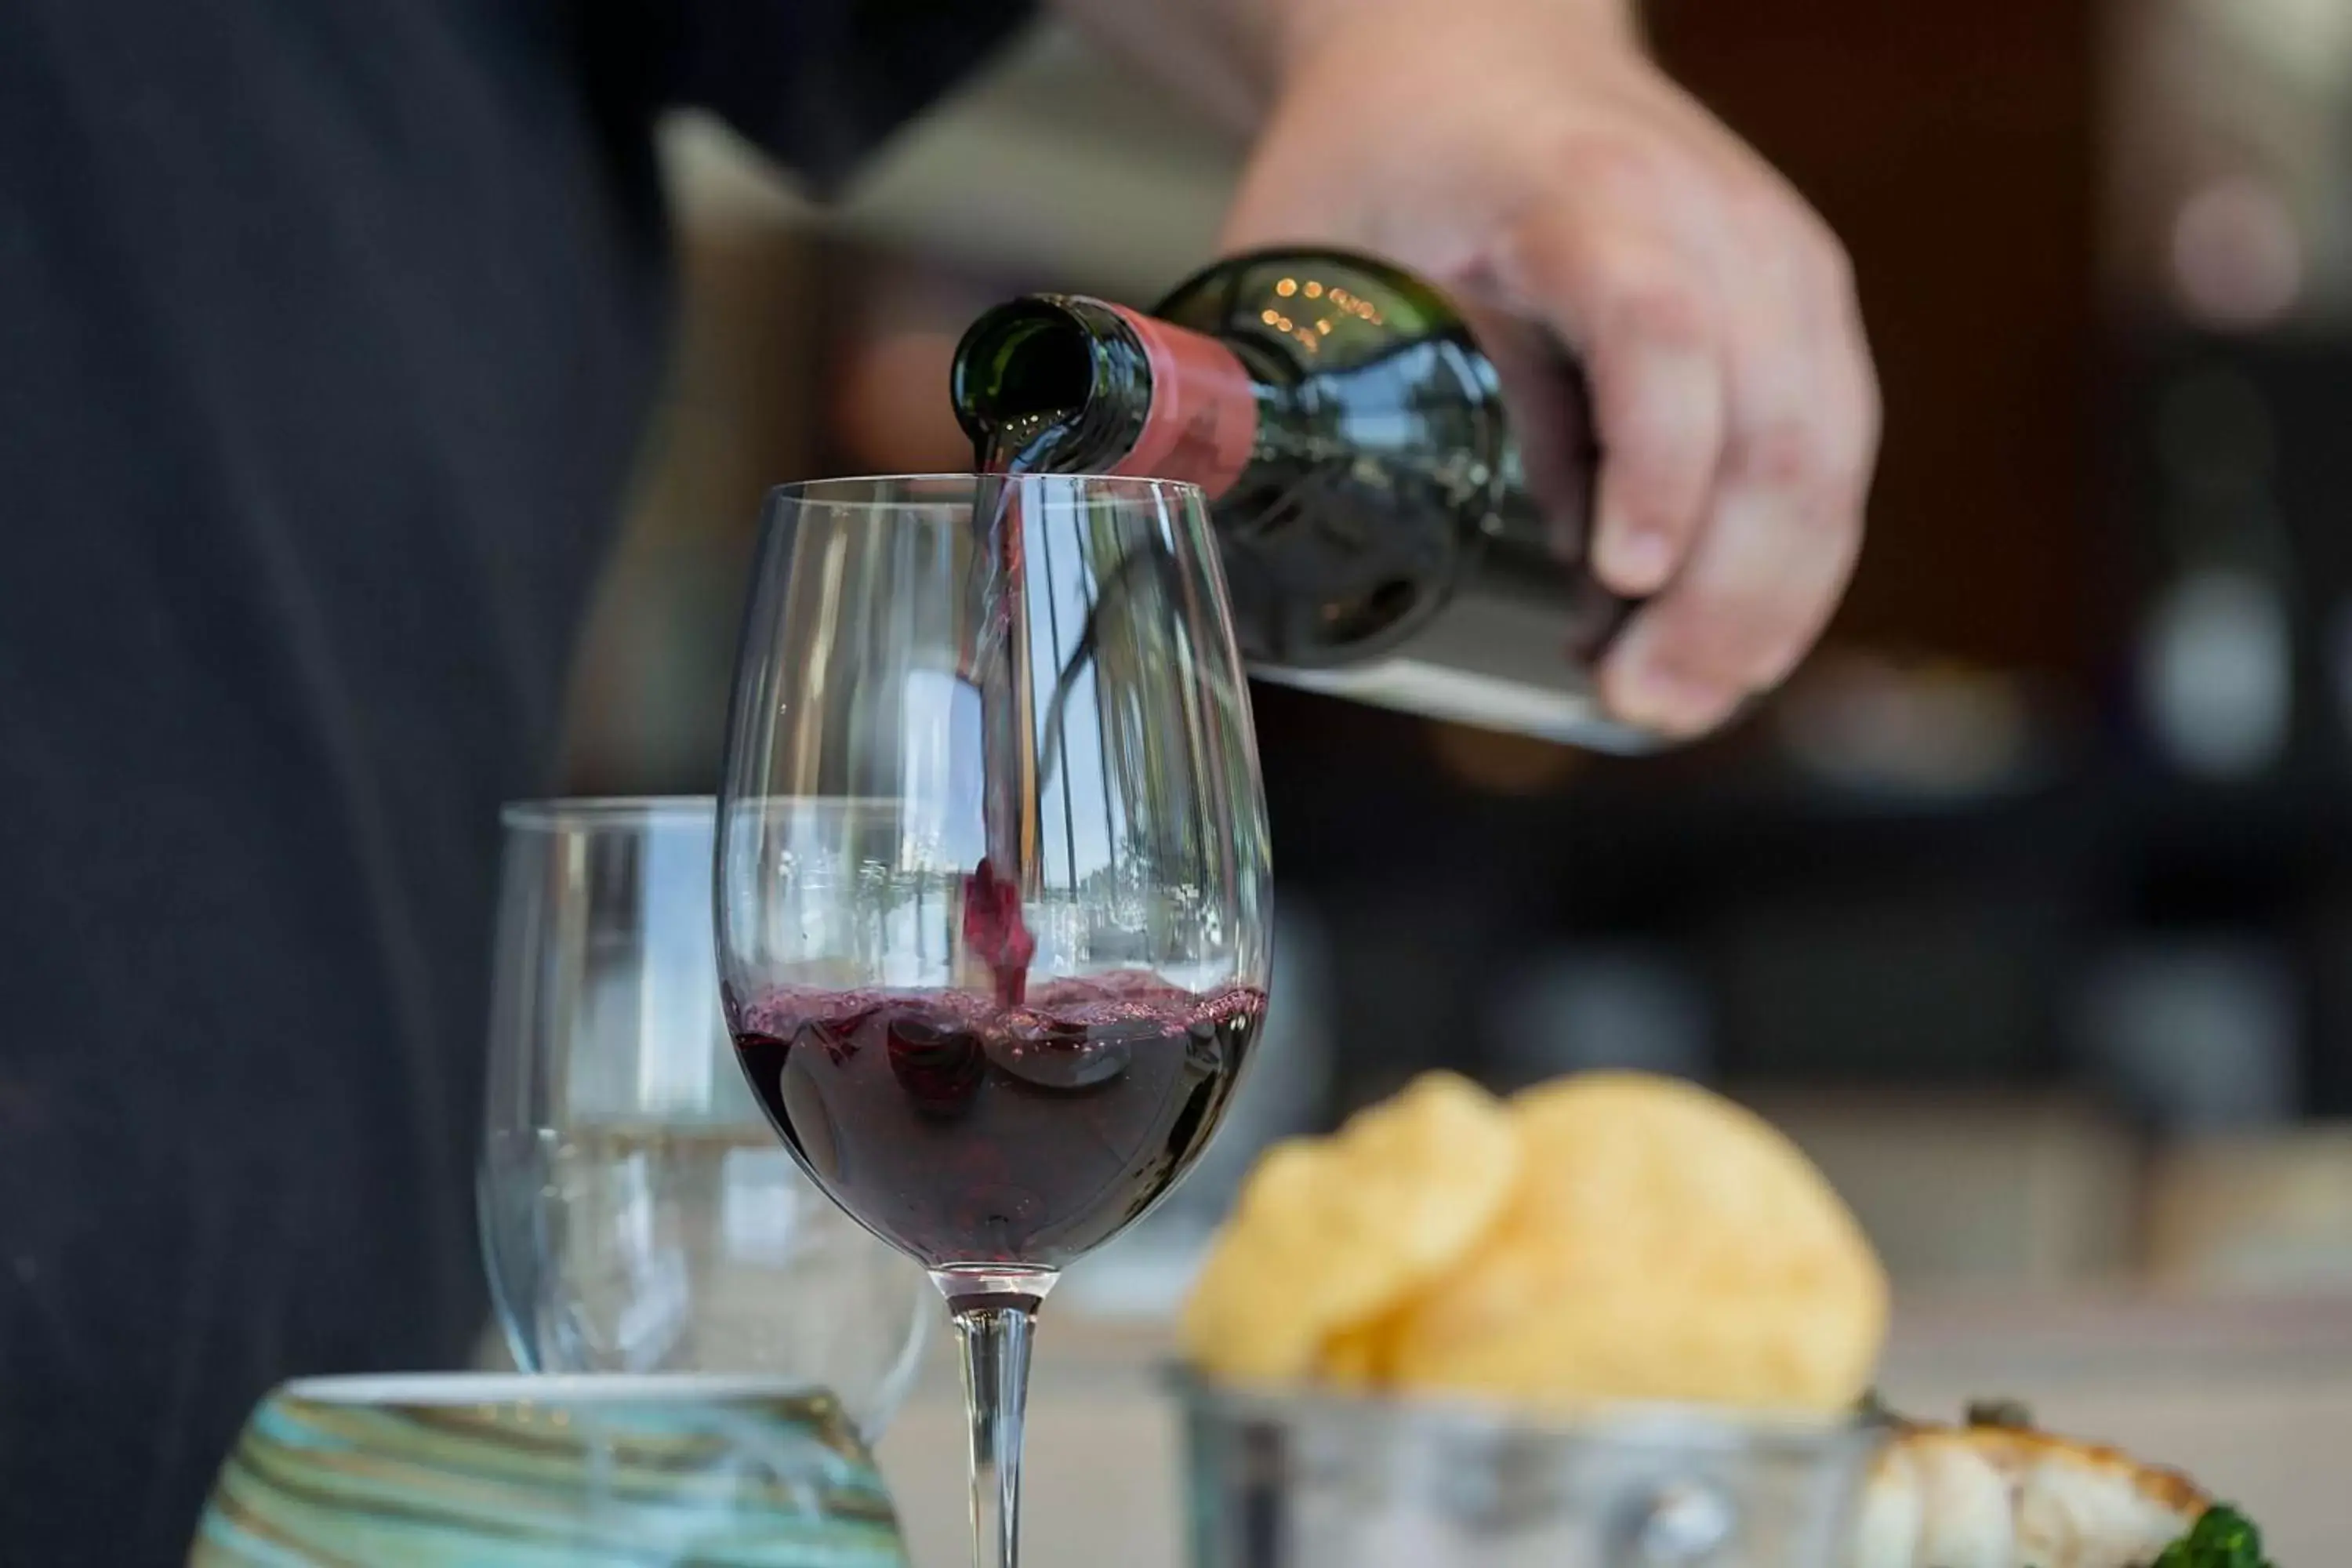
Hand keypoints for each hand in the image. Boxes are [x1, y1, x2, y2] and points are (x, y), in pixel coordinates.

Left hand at [1220, 0, 1877, 737]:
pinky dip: (1793, 569)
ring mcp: (1782, 264)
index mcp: (1586, 192)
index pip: (1658, 325)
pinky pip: (1835, 457)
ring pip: (1827, 457)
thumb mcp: (1314, 245)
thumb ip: (1304, 387)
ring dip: (1765, 604)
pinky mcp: (1807, 313)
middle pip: (1774, 422)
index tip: (1620, 577)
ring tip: (1674, 705)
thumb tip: (1283, 562)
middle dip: (1720, 593)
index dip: (1658, 458)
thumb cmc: (1391, 151)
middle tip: (1639, 704)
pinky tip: (1734, 652)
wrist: (1486, 50)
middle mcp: (1715, 221)